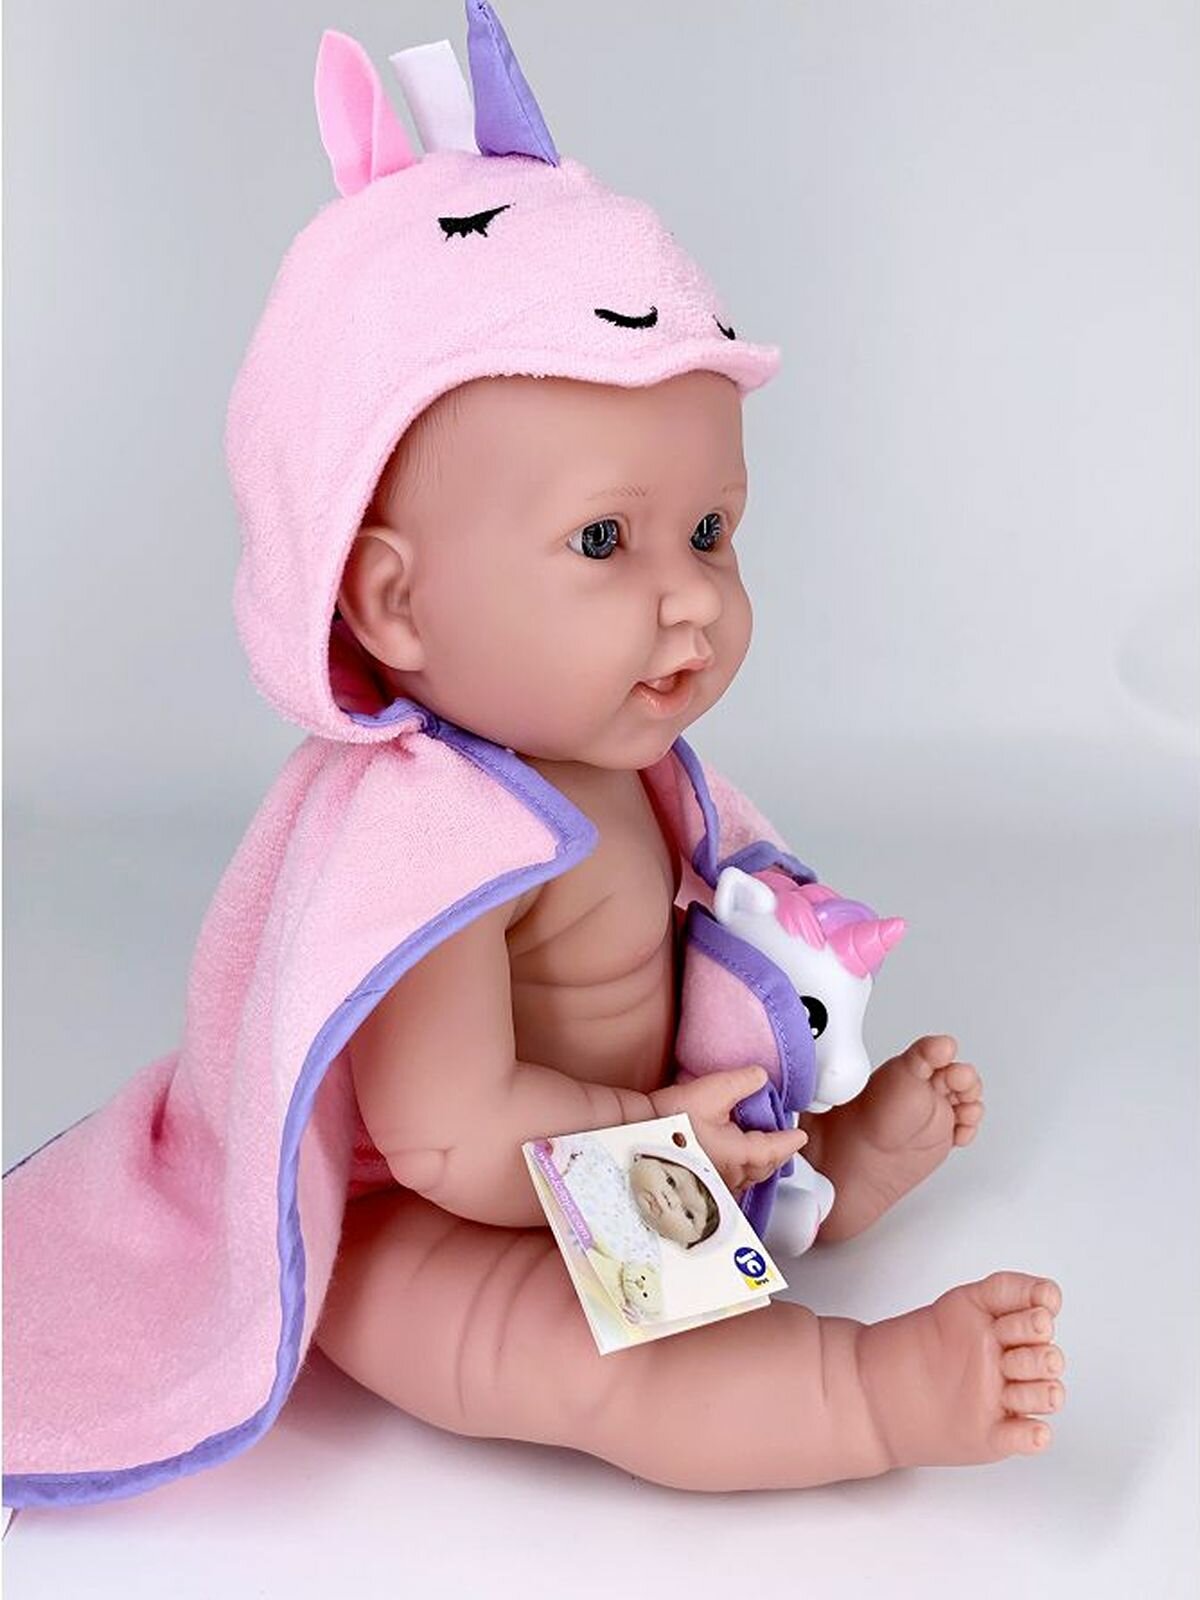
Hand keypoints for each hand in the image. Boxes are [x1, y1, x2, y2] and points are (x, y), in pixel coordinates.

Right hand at [650, 1067, 807, 1196]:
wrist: (635, 1139)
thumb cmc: (668, 1121)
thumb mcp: (710, 1092)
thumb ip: (740, 1083)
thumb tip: (760, 1077)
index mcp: (738, 1156)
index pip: (774, 1149)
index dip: (789, 1141)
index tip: (800, 1135)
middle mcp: (729, 1177)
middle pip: (762, 1168)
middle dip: (775, 1156)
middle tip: (784, 1144)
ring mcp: (712, 1187)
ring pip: (745, 1179)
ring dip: (756, 1166)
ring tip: (761, 1154)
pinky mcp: (697, 1188)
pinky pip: (727, 1184)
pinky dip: (737, 1173)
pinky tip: (731, 1165)